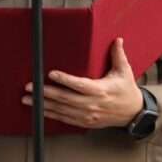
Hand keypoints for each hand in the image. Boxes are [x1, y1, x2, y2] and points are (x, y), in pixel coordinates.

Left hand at [22, 38, 142, 128]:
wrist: (133, 113)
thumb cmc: (127, 90)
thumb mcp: (124, 71)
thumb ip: (118, 54)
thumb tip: (117, 39)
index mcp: (100, 90)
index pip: (79, 84)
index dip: (64, 80)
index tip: (51, 74)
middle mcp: (92, 104)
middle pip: (65, 98)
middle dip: (45, 93)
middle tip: (29, 87)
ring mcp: (88, 115)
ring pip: (62, 110)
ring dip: (43, 105)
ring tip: (28, 99)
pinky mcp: (85, 122)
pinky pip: (65, 119)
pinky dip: (51, 114)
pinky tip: (40, 110)